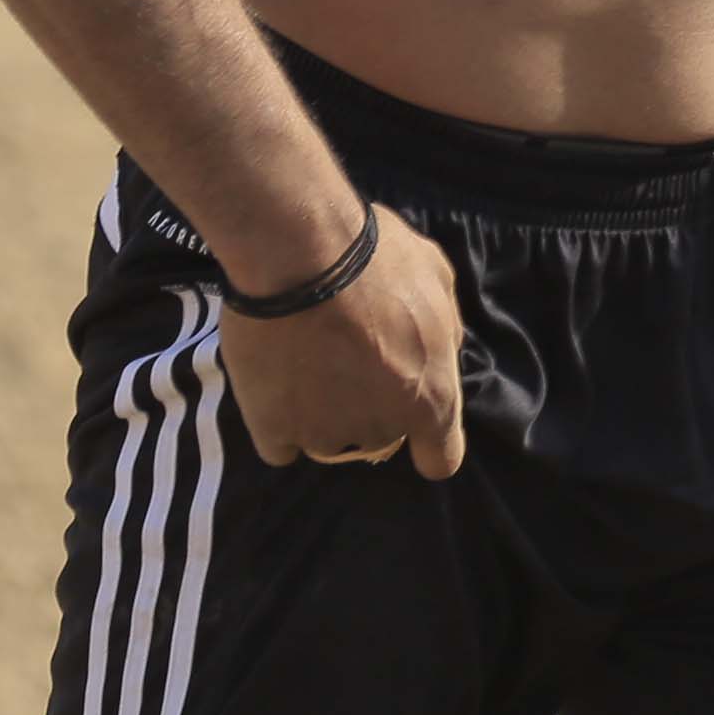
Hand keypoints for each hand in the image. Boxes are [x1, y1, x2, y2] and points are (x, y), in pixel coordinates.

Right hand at [218, 207, 465, 478]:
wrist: (299, 256)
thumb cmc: (378, 261)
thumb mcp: (438, 282)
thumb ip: (443, 331)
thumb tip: (439, 354)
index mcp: (431, 399)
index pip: (441, 458)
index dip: (430, 444)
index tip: (415, 426)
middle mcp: (380, 429)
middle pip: (380, 437)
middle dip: (372, 407)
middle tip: (350, 358)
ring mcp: (323, 433)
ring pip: (329, 440)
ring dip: (324, 413)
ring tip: (308, 363)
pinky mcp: (270, 430)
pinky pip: (281, 445)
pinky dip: (280, 423)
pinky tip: (276, 387)